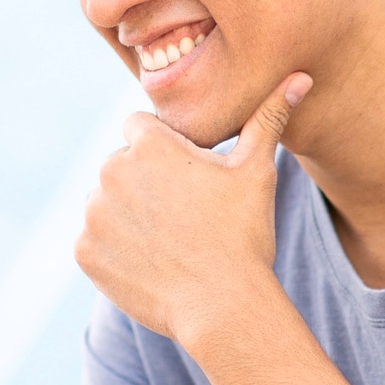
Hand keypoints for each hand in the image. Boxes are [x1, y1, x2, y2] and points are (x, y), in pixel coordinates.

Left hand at [77, 74, 308, 346]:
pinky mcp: (84, 252)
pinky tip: (149, 261)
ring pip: (105, 203)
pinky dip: (114, 250)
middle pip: (121, 165)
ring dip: (126, 214)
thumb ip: (267, 119)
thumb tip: (300, 77)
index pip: (139, 127)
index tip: (185, 177)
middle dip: (143, 182)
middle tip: (181, 215)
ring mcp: (94, 214)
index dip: (163, 149)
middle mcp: (111, 172)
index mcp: (148, 145)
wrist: (223, 307)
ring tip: (166, 240)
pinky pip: (94, 241)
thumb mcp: (256, 172)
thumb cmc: (244, 235)